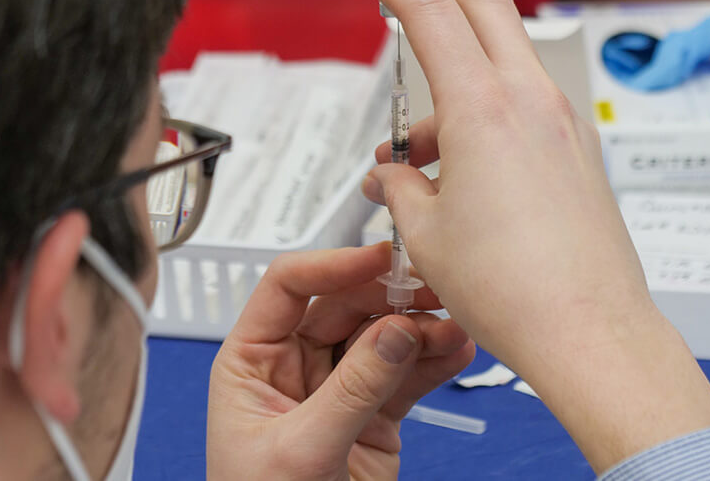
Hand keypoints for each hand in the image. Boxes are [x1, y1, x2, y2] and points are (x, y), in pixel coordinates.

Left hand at [207, 243, 473, 479]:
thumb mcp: (300, 450)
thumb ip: (351, 389)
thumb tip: (393, 330)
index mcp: (252, 360)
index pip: (288, 287)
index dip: (332, 265)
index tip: (378, 258)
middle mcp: (293, 365)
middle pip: (344, 304)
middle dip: (390, 297)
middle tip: (432, 291)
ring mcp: (336, 389)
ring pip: (382, 338)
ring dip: (420, 328)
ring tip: (454, 327)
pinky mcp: (373, 416)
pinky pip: (405, 376)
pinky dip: (434, 362)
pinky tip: (457, 351)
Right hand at [336, 0, 709, 472]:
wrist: (588, 332)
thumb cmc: (513, 289)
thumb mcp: (425, 233)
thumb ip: (399, 187)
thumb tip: (392, 177)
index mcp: (484, 107)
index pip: (426, 7)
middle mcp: (530, 100)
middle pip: (481, 1)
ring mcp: (561, 122)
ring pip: (498, 60)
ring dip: (447, 80)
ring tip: (406, 157)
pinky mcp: (575, 151)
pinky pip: (518, 106)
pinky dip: (478, 115)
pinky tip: (451, 173)